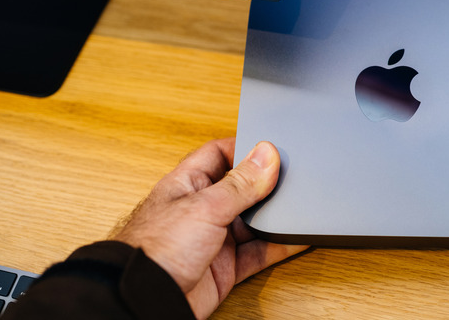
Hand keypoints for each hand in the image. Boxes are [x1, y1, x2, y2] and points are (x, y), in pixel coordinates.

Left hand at [112, 138, 307, 318]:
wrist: (146, 300)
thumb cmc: (156, 249)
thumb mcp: (205, 206)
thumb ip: (240, 183)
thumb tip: (266, 154)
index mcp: (189, 184)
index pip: (219, 153)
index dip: (245, 148)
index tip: (274, 147)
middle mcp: (202, 209)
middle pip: (242, 188)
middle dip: (266, 184)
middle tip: (294, 176)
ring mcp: (215, 239)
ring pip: (254, 222)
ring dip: (275, 217)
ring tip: (302, 207)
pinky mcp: (226, 267)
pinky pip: (259, 253)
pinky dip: (280, 247)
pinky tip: (298, 239)